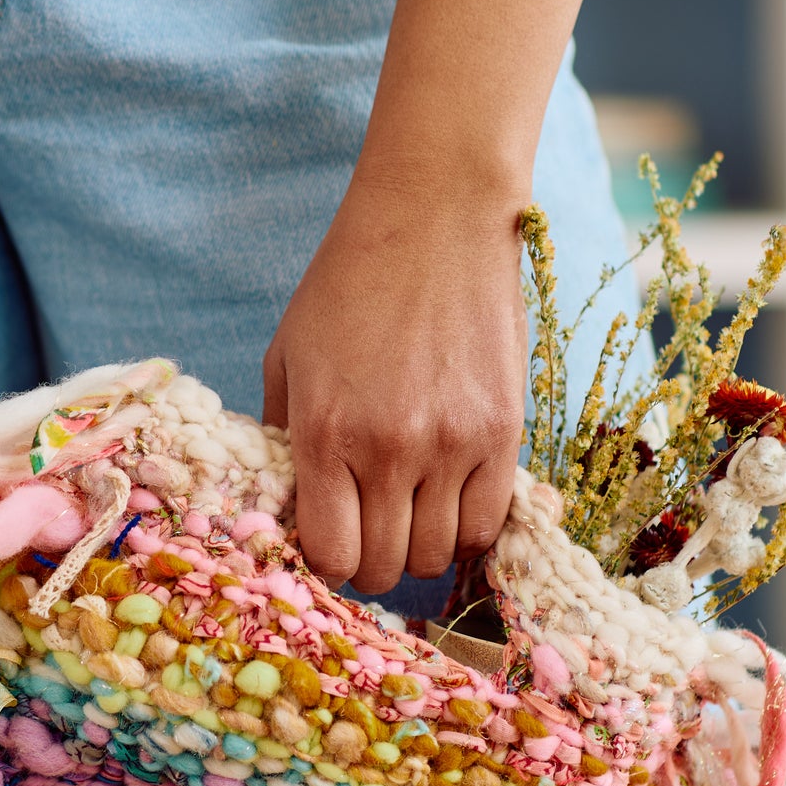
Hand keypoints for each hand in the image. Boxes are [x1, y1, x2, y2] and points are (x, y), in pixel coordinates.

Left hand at [263, 175, 528, 593]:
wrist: (436, 217)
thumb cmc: (350, 281)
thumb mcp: (289, 355)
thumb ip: (281, 436)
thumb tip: (292, 507)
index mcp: (325, 431)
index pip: (331, 556)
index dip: (328, 565)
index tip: (330, 542)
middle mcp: (389, 449)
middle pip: (386, 568)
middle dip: (372, 563)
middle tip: (370, 531)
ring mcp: (453, 444)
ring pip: (439, 555)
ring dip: (420, 547)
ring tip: (411, 512)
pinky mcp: (504, 432)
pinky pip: (488, 524)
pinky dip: (467, 528)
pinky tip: (451, 501)